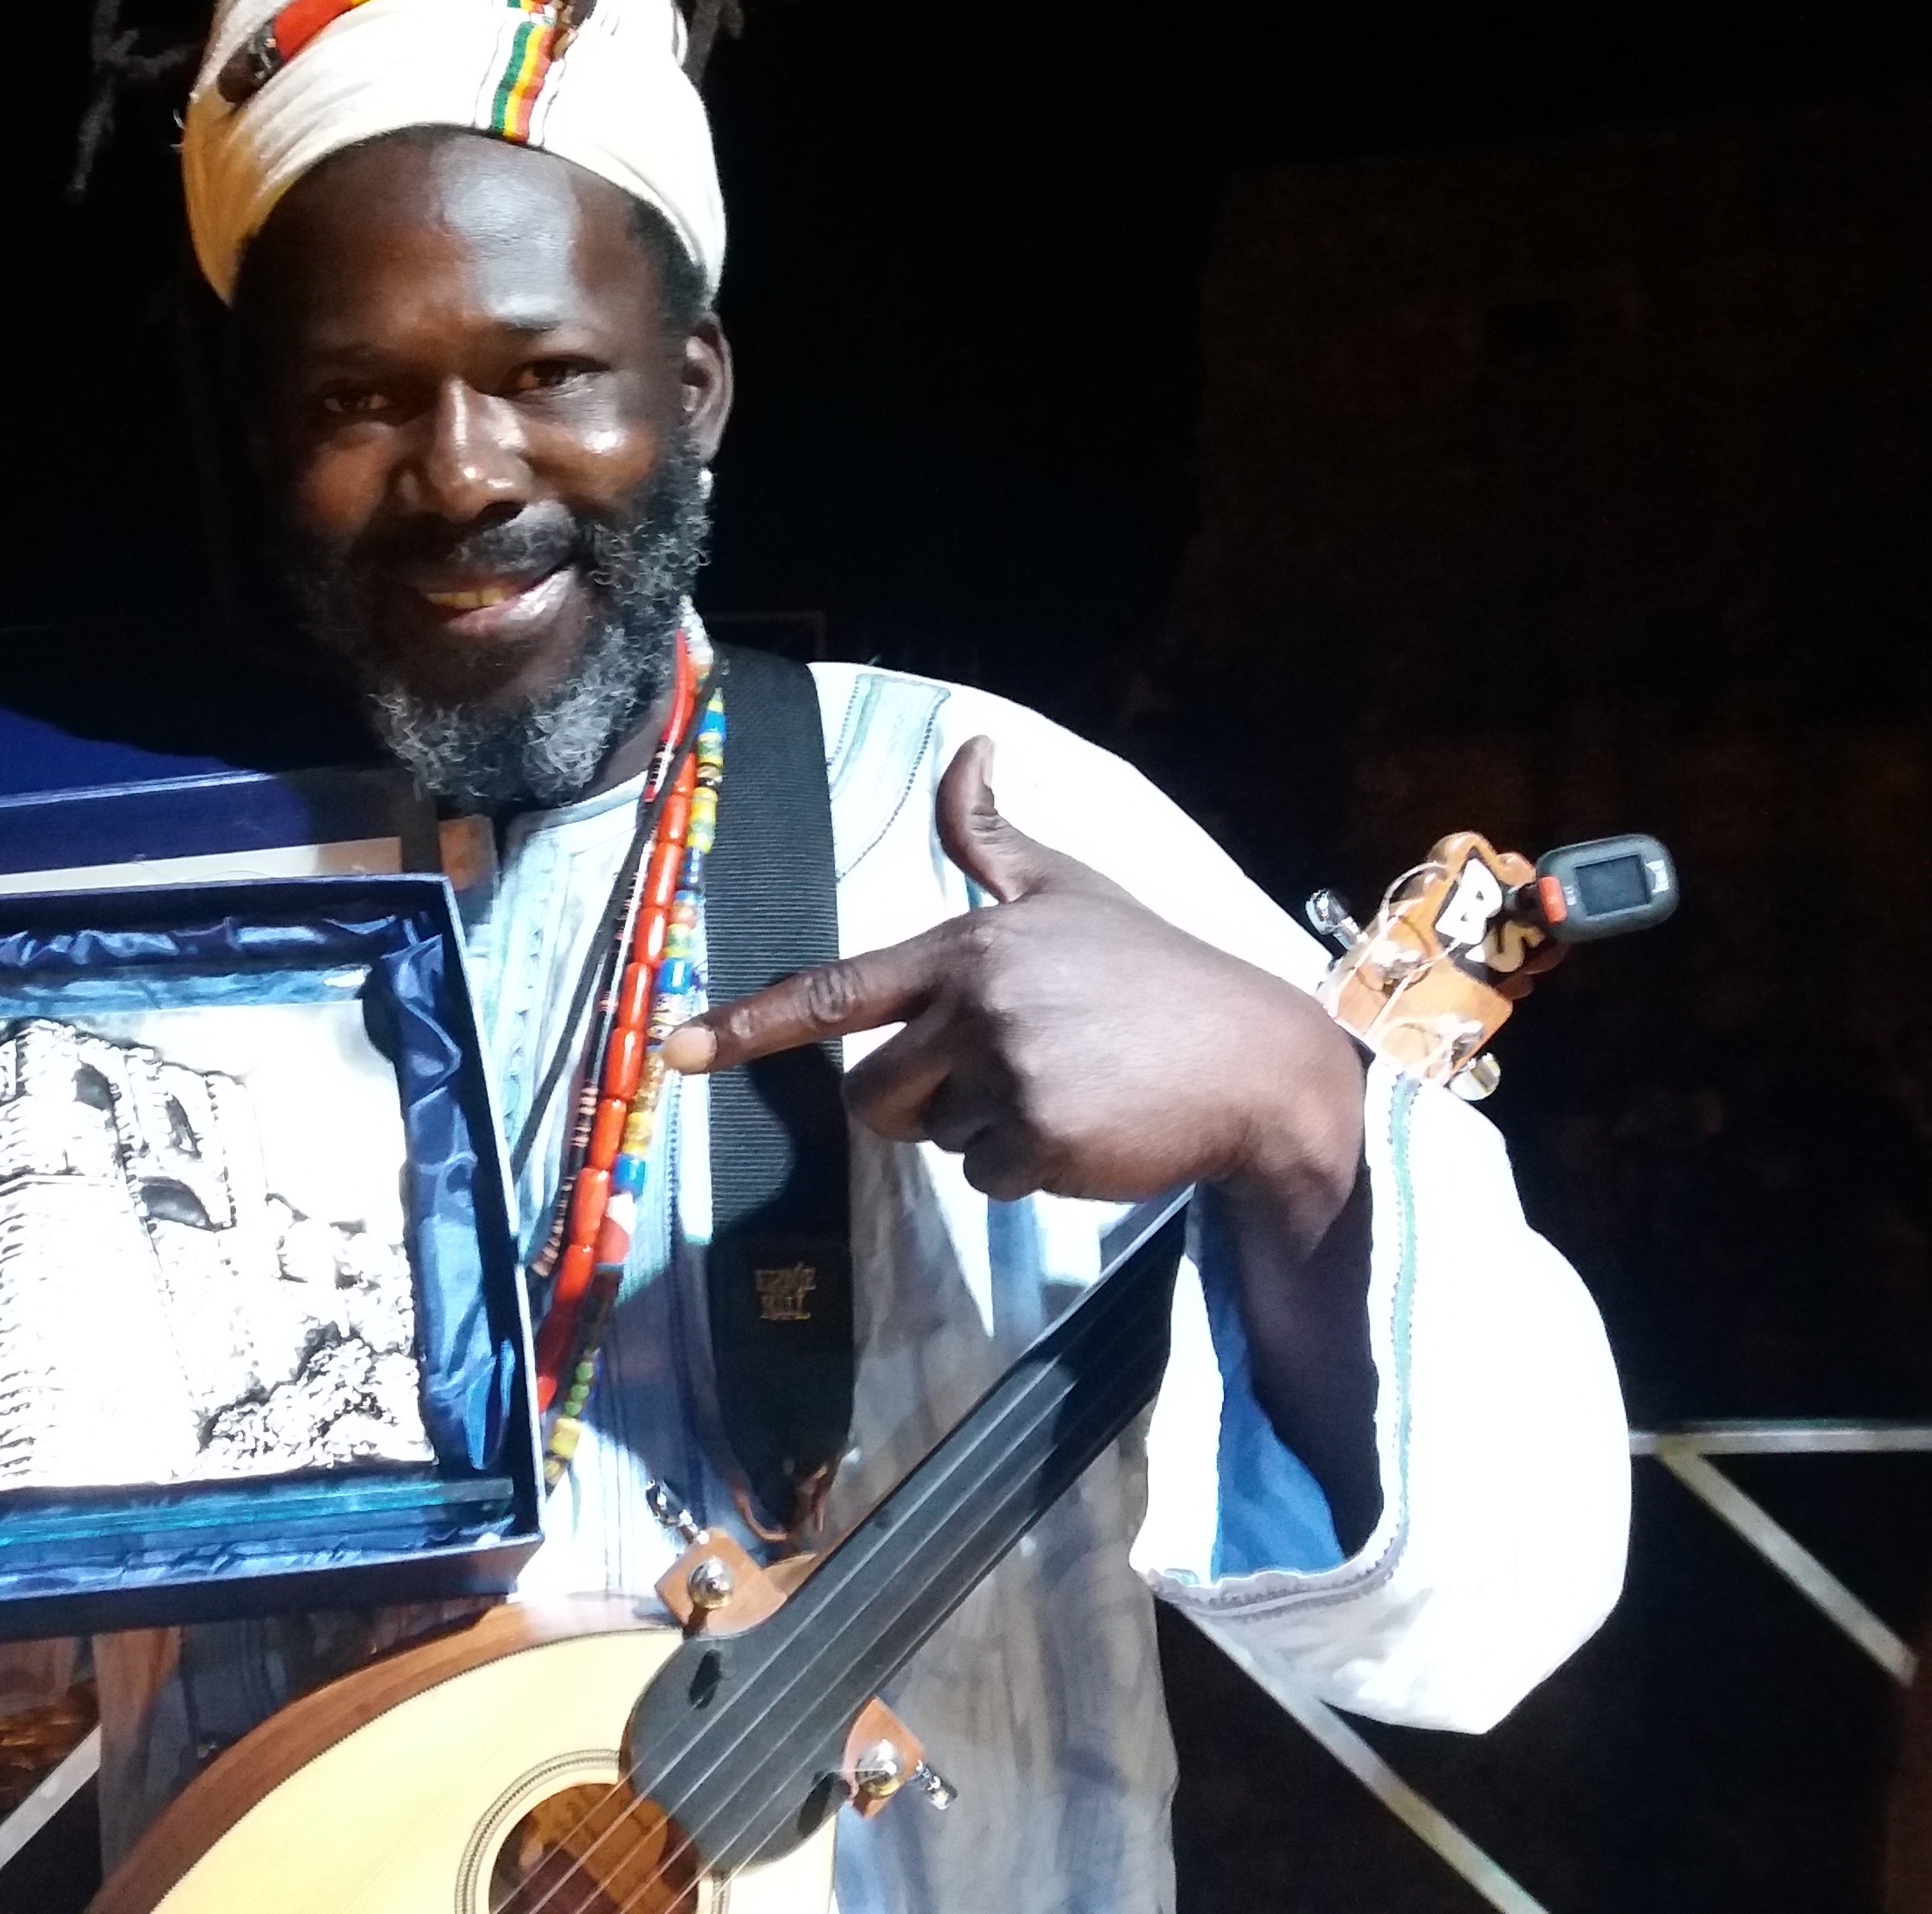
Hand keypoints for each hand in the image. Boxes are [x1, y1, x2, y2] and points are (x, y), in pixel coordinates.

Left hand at [662, 738, 1365, 1253]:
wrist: (1256, 1061)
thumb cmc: (1155, 975)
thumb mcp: (1072, 890)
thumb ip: (995, 838)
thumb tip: (969, 749)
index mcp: (967, 947)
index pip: (833, 989)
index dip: (747, 1024)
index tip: (675, 1050)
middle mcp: (975, 1005)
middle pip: (871, 1096)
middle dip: (918, 1105)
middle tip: (1006, 1078)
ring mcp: (1007, 1072)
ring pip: (935, 1141)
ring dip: (985, 1135)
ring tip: (1065, 1092)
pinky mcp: (1040, 1137)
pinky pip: (989, 1182)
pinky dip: (1032, 1173)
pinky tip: (1092, 1130)